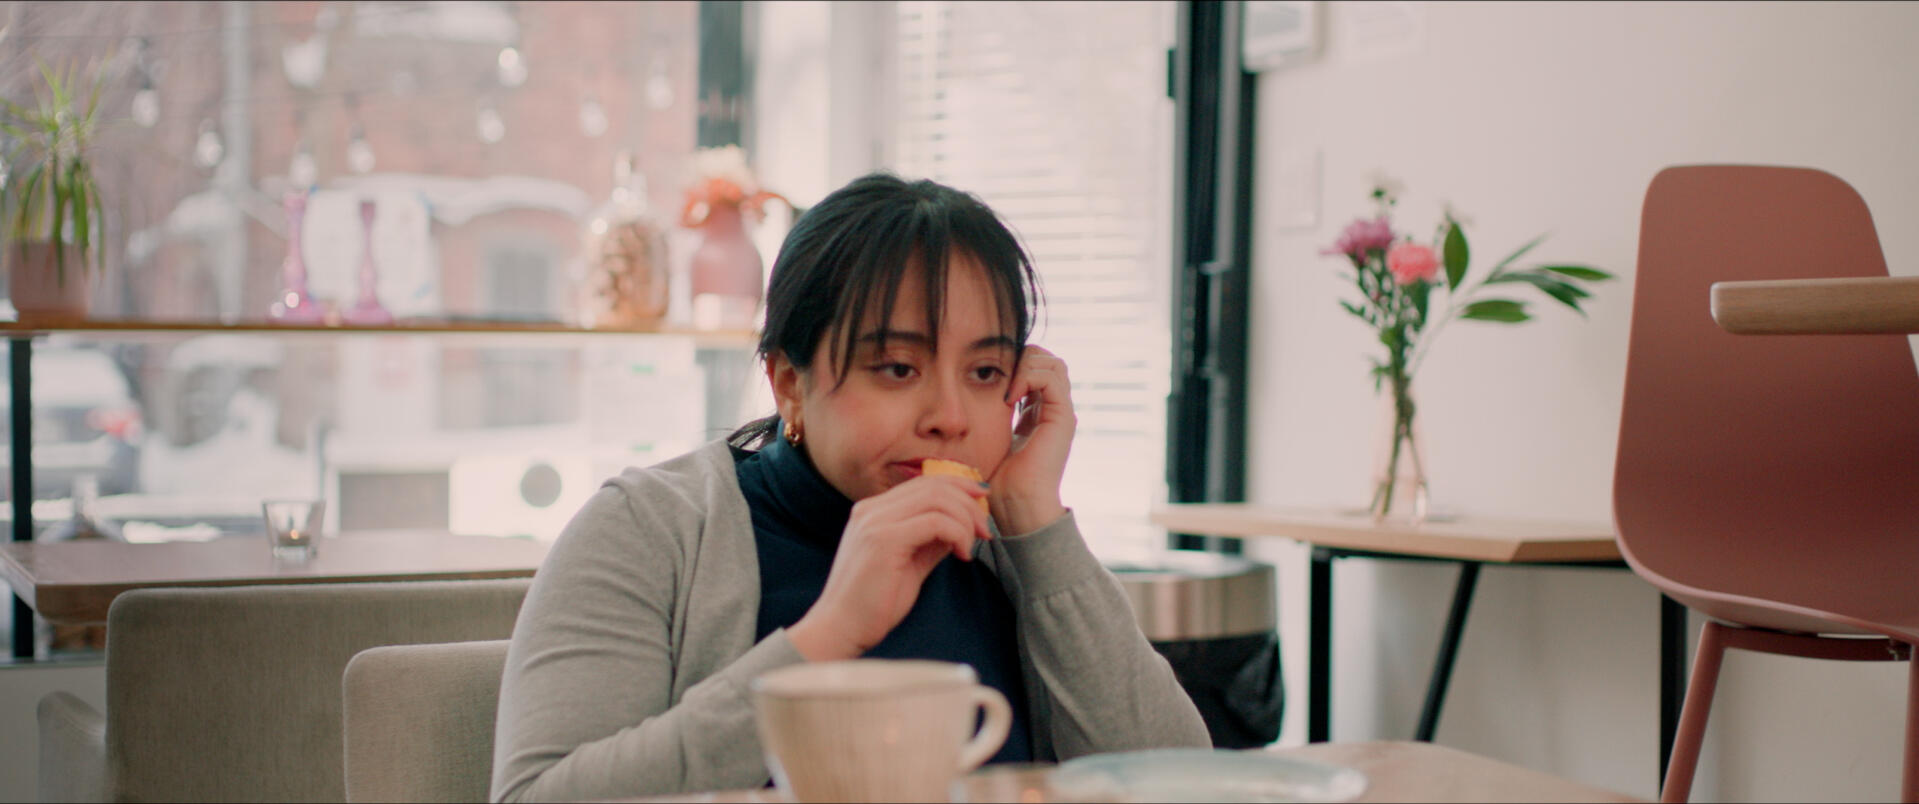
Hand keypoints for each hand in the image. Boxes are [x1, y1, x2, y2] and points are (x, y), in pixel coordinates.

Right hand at [787, 474, 992, 660]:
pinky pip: (935, 522)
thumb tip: (961, 525)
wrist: (841, 629)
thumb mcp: (910, 564)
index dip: (959, 486)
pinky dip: (957, 534)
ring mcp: (875, 521)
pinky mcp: (883, 539)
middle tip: (984, 531)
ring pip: (937, 499)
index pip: (924, 483)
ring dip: (966, 520)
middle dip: (969, 505)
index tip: (982, 502)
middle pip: (934, 486)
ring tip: (970, 547)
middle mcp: (871, 509)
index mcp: (873, 511)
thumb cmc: (873, 603)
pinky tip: (960, 555)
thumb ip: (931, 541)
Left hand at [988, 345, 1073, 535]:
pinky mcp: (1062, 417)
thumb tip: (960, 400)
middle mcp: (1053, 409)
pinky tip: (1010, 398)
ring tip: (1005, 391)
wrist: (1016, 505)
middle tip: (998, 377)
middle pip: (1046, 359)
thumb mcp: (986, 438)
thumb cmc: (995, 479)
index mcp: (1037, 412)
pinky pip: (1051, 377)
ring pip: (1051, 363)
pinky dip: (1028, 377)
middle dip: (1021, 358)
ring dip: (1024, 367)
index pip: (1034, 367)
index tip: (989, 379)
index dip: (1013, 363)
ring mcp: (1060, 412)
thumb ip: (984, 415)